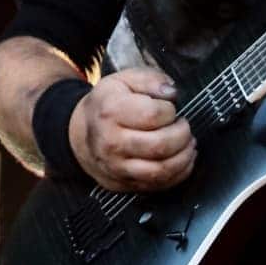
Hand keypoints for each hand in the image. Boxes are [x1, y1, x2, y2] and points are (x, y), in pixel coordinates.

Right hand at [68, 68, 194, 190]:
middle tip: (183, 126)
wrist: (78, 134)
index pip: (153, 115)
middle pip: (160, 145)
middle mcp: (111, 142)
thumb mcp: (123, 81)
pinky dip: (179, 173)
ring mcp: (117, 167)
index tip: (170, 109)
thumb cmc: (107, 105)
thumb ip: (150, 80)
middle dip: (182, 134)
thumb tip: (171, 92)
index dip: (170, 111)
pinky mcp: (124, 183)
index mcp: (111, 111)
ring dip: (184, 156)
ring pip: (161, 170)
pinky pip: (159, 185)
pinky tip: (182, 159)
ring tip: (187, 142)